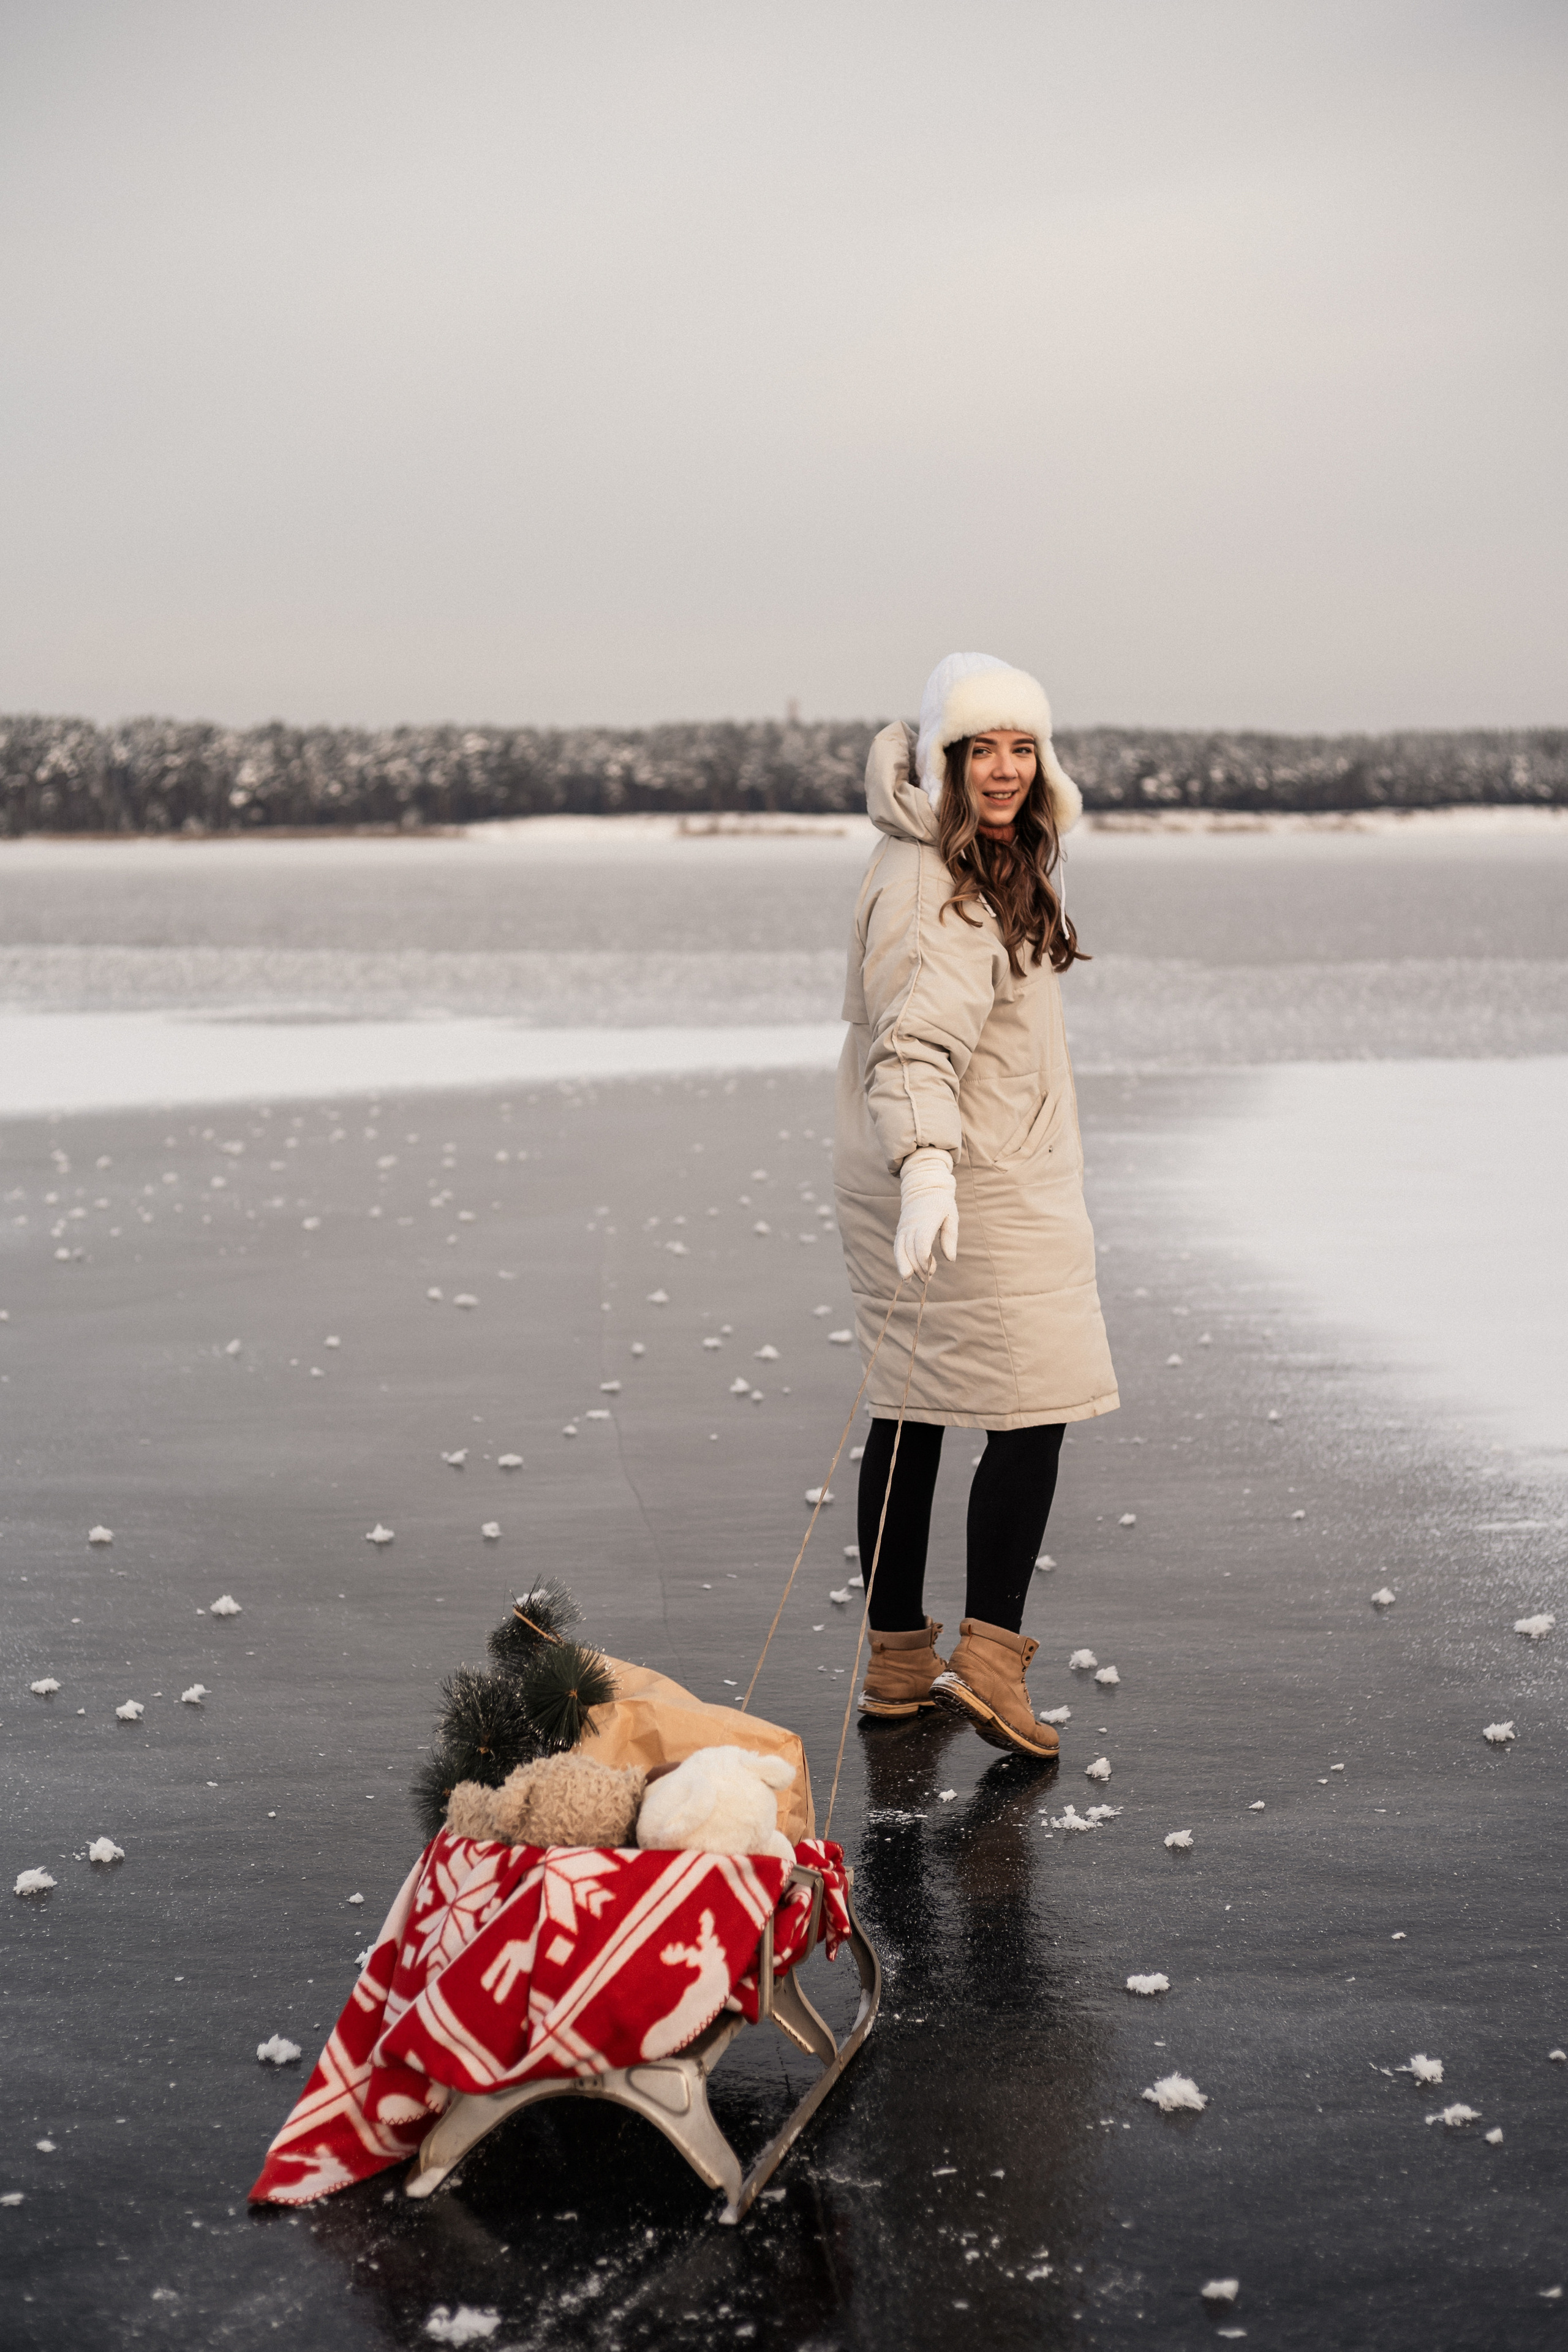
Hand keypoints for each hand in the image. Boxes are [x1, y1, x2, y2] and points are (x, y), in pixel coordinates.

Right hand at [894, 1148, 957, 1279]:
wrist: (924, 1186)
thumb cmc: (942, 1203)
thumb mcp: (952, 1217)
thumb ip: (950, 1238)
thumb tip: (951, 1259)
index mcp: (926, 1221)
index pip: (921, 1243)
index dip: (924, 1259)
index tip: (931, 1271)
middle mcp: (912, 1225)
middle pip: (910, 1250)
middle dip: (917, 1267)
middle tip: (927, 1279)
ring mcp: (904, 1227)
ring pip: (899, 1249)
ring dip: (904, 1267)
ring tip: (909, 1281)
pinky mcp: (900, 1230)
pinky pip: (897, 1246)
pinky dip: (899, 1260)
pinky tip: (904, 1272)